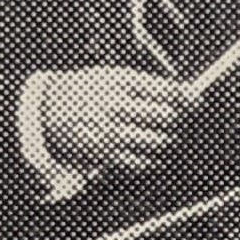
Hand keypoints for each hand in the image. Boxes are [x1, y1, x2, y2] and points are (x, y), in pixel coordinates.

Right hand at [37, 66, 193, 175]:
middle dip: (182, 120)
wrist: (43, 113)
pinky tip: (157, 156)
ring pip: (158, 140)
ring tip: (172, 137)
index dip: (187, 97)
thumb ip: (145, 85)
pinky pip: (141, 161)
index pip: (167, 91)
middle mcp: (116, 107)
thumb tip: (185, 93)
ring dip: (171, 141)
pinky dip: (155, 160)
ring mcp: (111, 132)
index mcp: (119, 83)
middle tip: (186, 121)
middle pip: (167, 116)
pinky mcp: (105, 155)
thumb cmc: (84, 92)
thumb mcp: (110, 77)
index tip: (196, 100)